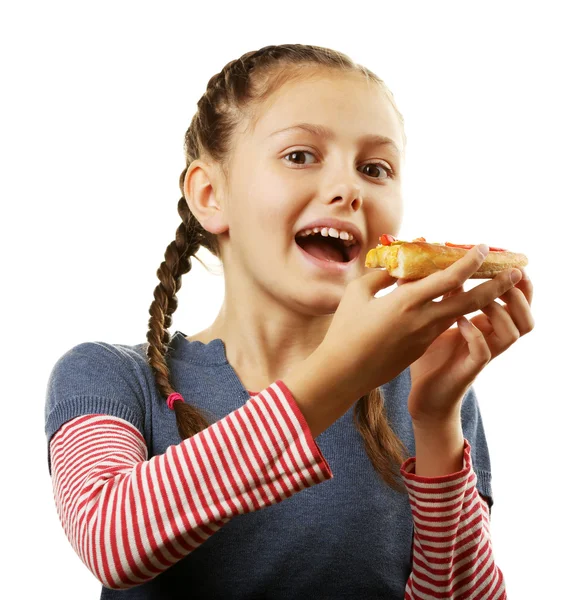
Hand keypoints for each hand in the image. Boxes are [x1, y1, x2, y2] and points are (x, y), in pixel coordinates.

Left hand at [404, 266, 534, 423]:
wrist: (422, 395)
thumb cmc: (430, 356)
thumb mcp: (438, 319)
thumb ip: (445, 297)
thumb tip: (439, 266)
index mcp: (487, 327)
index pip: (518, 305)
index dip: (522, 286)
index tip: (512, 265)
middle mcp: (492, 340)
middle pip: (525, 318)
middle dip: (519, 296)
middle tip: (504, 279)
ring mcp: (483, 355)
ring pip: (513, 333)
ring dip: (499, 312)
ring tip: (481, 300)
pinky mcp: (469, 370)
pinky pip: (484, 351)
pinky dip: (475, 334)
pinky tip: (460, 322)